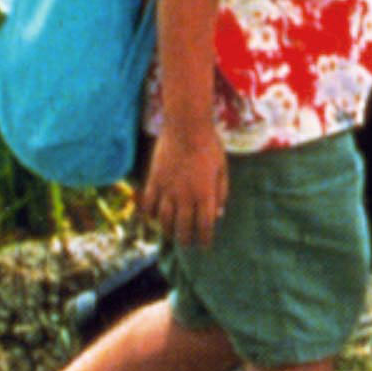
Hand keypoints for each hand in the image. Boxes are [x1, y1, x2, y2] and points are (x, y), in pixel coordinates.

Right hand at [141, 122, 227, 246]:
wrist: (186, 125)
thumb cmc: (209, 145)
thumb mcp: (222, 168)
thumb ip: (221, 192)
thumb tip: (218, 215)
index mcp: (205, 193)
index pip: (205, 226)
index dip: (204, 239)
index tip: (204, 245)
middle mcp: (186, 195)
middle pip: (183, 228)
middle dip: (186, 240)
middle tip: (187, 243)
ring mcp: (168, 188)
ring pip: (164, 220)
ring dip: (168, 231)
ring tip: (171, 233)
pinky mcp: (154, 180)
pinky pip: (149, 205)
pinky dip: (151, 214)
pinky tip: (155, 216)